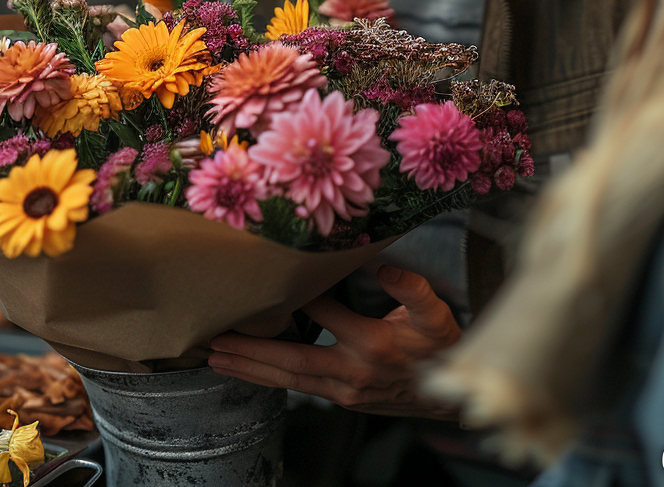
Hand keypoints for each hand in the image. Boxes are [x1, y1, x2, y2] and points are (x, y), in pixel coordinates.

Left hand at [209, 265, 461, 417]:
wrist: (446, 393)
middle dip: (252, 350)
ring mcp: (344, 390)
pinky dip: (268, 378)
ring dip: (251, 368)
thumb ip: (412, 287)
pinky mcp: (340, 398)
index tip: (269, 278)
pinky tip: (246, 370)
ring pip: (289, 380)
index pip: (325, 314)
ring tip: (217, 357)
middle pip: (293, 361)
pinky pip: (297, 388)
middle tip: (216, 339)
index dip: (297, 296)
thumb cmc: (438, 344)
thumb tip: (384, 266)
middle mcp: (353, 371)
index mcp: (374, 343)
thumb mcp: (434, 312)